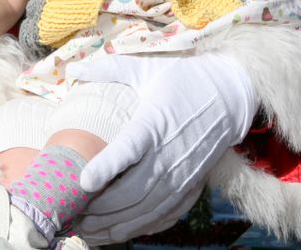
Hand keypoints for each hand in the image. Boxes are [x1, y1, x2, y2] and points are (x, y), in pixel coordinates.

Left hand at [66, 53, 255, 243]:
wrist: (229, 97)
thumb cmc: (183, 80)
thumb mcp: (148, 69)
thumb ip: (109, 69)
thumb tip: (73, 68)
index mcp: (155, 123)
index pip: (129, 149)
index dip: (106, 167)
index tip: (82, 182)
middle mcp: (170, 154)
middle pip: (133, 191)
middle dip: (100, 208)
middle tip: (71, 213)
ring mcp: (182, 176)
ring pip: (146, 210)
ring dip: (114, 224)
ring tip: (86, 230)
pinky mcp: (191, 188)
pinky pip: (162, 217)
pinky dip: (138, 228)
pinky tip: (115, 232)